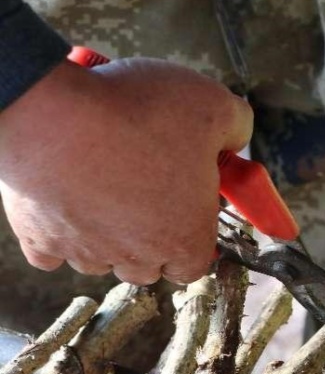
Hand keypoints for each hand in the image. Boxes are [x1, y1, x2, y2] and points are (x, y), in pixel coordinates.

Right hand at [0, 59, 252, 284]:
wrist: (57, 112)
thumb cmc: (140, 114)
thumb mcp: (215, 107)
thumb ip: (237, 128)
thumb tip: (236, 139)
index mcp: (185, 238)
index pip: (194, 264)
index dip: (192, 238)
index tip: (187, 211)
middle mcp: (136, 256)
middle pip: (147, 267)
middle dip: (150, 238)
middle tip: (146, 194)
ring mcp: (86, 252)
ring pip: (100, 259)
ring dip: (106, 235)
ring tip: (104, 187)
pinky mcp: (39, 239)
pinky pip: (50, 254)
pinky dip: (57, 235)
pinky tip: (65, 201)